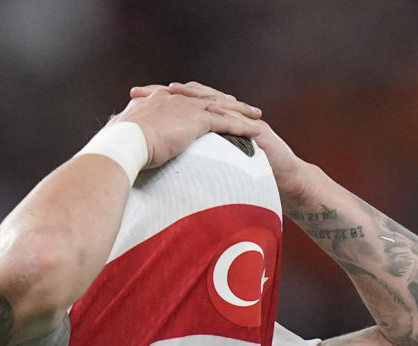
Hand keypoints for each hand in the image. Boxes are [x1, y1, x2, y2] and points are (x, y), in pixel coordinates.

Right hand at [120, 83, 262, 167]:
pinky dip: (243, 126)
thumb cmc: (116, 145)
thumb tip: (117, 144)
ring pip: (221, 107)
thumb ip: (124, 137)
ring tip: (256, 115)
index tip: (206, 102)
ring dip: (241, 111)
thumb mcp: (120, 137)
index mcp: (156, 100)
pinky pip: (227, 122)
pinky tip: (256, 130)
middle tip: (239, 103)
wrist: (123, 143)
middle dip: (224, 100)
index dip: (196, 99)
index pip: (182, 98)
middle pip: (206, 97)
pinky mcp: (197, 120)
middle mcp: (174, 98)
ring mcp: (186, 107)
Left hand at [139, 81, 322, 214]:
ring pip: (214, 100)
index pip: (181, 107)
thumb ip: (190, 163)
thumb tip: (160, 170)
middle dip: (168, 93)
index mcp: (209, 124)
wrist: (284, 181)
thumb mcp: (212, 169)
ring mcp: (240, 120)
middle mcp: (224, 116)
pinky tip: (207, 109)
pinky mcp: (256, 129)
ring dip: (193, 95)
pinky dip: (221, 111)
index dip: (158, 102)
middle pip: (192, 97)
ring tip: (172, 91)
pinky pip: (236, 116)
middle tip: (142, 92)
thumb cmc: (248, 177)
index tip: (133, 100)